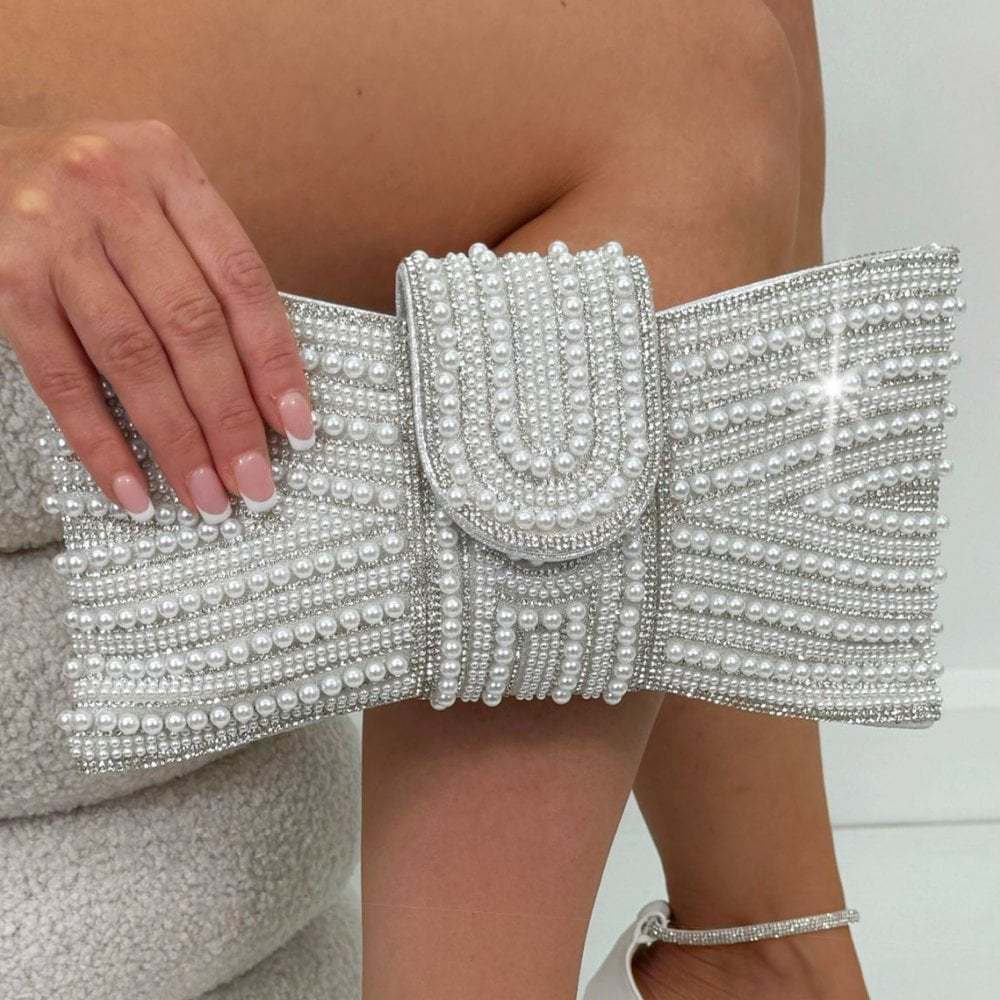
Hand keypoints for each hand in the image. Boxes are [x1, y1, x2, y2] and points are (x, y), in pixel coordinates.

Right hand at [0, 118, 314, 521]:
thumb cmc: (86, 195)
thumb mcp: (153, 199)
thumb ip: (204, 268)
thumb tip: (263, 385)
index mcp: (169, 168)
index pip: (242, 282)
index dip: (275, 362)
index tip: (298, 426)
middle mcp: (112, 192)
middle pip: (191, 325)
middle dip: (229, 417)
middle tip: (253, 481)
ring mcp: (53, 234)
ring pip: (132, 357)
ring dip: (175, 439)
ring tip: (206, 495)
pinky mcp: (4, 279)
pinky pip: (62, 378)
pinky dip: (100, 442)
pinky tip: (132, 488)